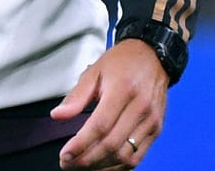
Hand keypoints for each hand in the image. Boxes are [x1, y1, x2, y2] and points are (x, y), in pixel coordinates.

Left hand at [53, 40, 167, 168]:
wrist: (154, 56)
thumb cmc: (124, 62)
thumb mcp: (95, 71)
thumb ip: (76, 96)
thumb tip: (58, 115)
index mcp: (123, 89)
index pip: (100, 125)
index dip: (81, 144)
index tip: (65, 154)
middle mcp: (141, 107)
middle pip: (112, 144)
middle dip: (86, 160)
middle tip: (68, 163)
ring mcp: (151, 120)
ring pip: (125, 156)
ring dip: (101, 166)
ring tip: (81, 165)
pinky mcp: (156, 130)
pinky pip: (137, 157)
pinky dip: (117, 166)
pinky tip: (102, 164)